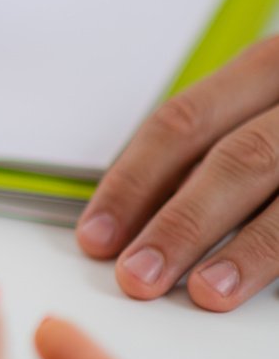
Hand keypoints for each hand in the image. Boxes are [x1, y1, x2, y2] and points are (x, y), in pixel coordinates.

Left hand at [76, 35, 278, 309]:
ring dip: (246, 252)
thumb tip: (138, 213)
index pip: (182, 123)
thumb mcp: (267, 105)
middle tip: (136, 276)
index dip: (133, 182)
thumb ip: (217, 144)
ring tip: (203, 293)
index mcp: (270, 65)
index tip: (97, 236)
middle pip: (235, 160)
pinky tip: (258, 289)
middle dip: (180, 223)